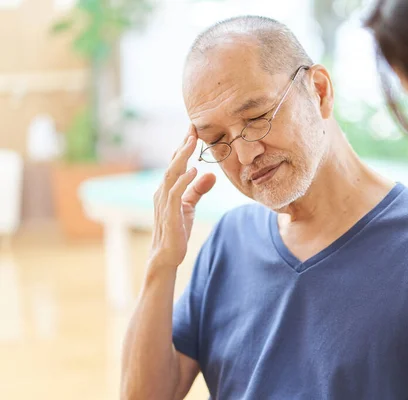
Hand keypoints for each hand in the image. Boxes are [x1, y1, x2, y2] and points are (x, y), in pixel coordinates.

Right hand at [149, 126, 215, 269]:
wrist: (167, 254)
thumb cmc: (177, 229)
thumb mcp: (190, 206)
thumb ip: (198, 189)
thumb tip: (211, 175)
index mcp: (167, 187)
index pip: (176, 162)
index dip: (184, 146)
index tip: (194, 129)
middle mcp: (162, 191)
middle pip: (173, 163)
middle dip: (183, 145)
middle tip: (193, 127)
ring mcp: (164, 201)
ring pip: (172, 173)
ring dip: (182, 156)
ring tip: (192, 141)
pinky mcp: (169, 213)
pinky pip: (175, 193)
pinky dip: (183, 180)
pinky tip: (193, 170)